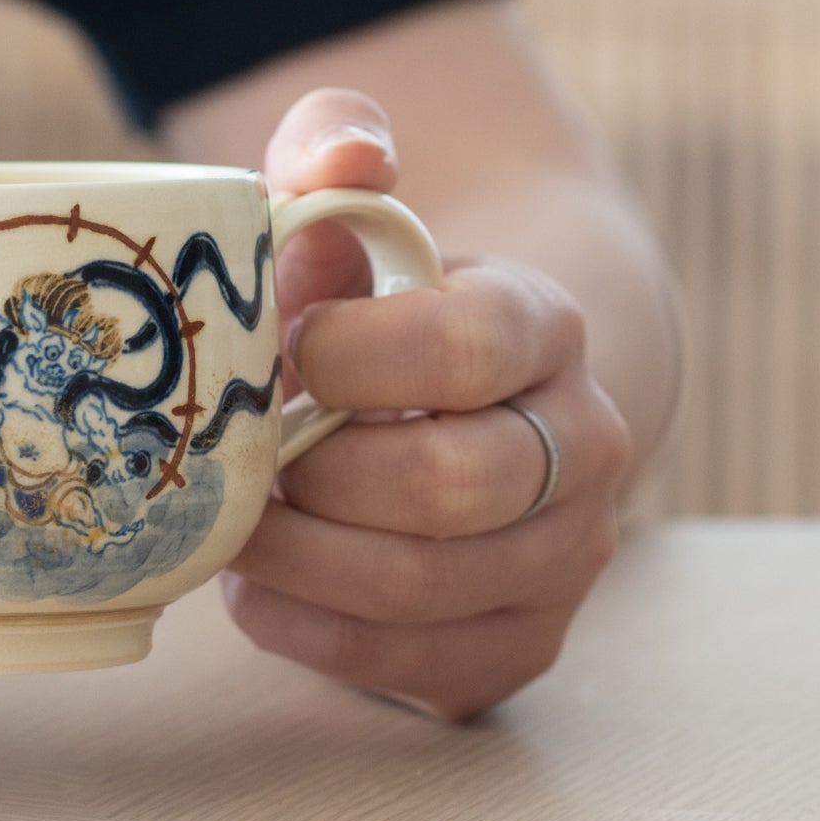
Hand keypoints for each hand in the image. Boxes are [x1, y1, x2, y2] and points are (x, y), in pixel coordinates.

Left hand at [222, 89, 632, 720]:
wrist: (452, 411)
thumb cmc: (372, 312)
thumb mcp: (347, 223)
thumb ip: (332, 160)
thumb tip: (346, 157)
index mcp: (544, 326)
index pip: (470, 347)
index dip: (355, 358)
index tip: (288, 353)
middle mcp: (586, 446)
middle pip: (450, 486)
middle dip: (314, 479)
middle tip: (243, 459)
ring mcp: (567, 558)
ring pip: (423, 586)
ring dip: (295, 559)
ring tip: (233, 521)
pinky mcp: (520, 644)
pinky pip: (408, 663)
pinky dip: (306, 630)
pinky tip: (261, 586)